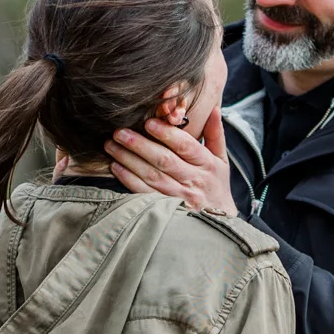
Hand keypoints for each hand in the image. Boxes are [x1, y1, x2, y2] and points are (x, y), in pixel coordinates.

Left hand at [107, 106, 236, 215]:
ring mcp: (178, 198)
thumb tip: (213, 108)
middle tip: (120, 132)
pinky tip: (115, 167)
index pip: (186, 146)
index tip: (149, 122)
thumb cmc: (216, 187)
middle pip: (164, 161)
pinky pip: (144, 193)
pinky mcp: (165, 210)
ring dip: (129, 160)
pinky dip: (128, 180)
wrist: (217, 224)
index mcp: (207, 165)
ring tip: (111, 145)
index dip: (167, 134)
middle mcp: (193, 181)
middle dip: (140, 145)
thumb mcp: (221, 160)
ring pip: (151, 176)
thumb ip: (215, 134)